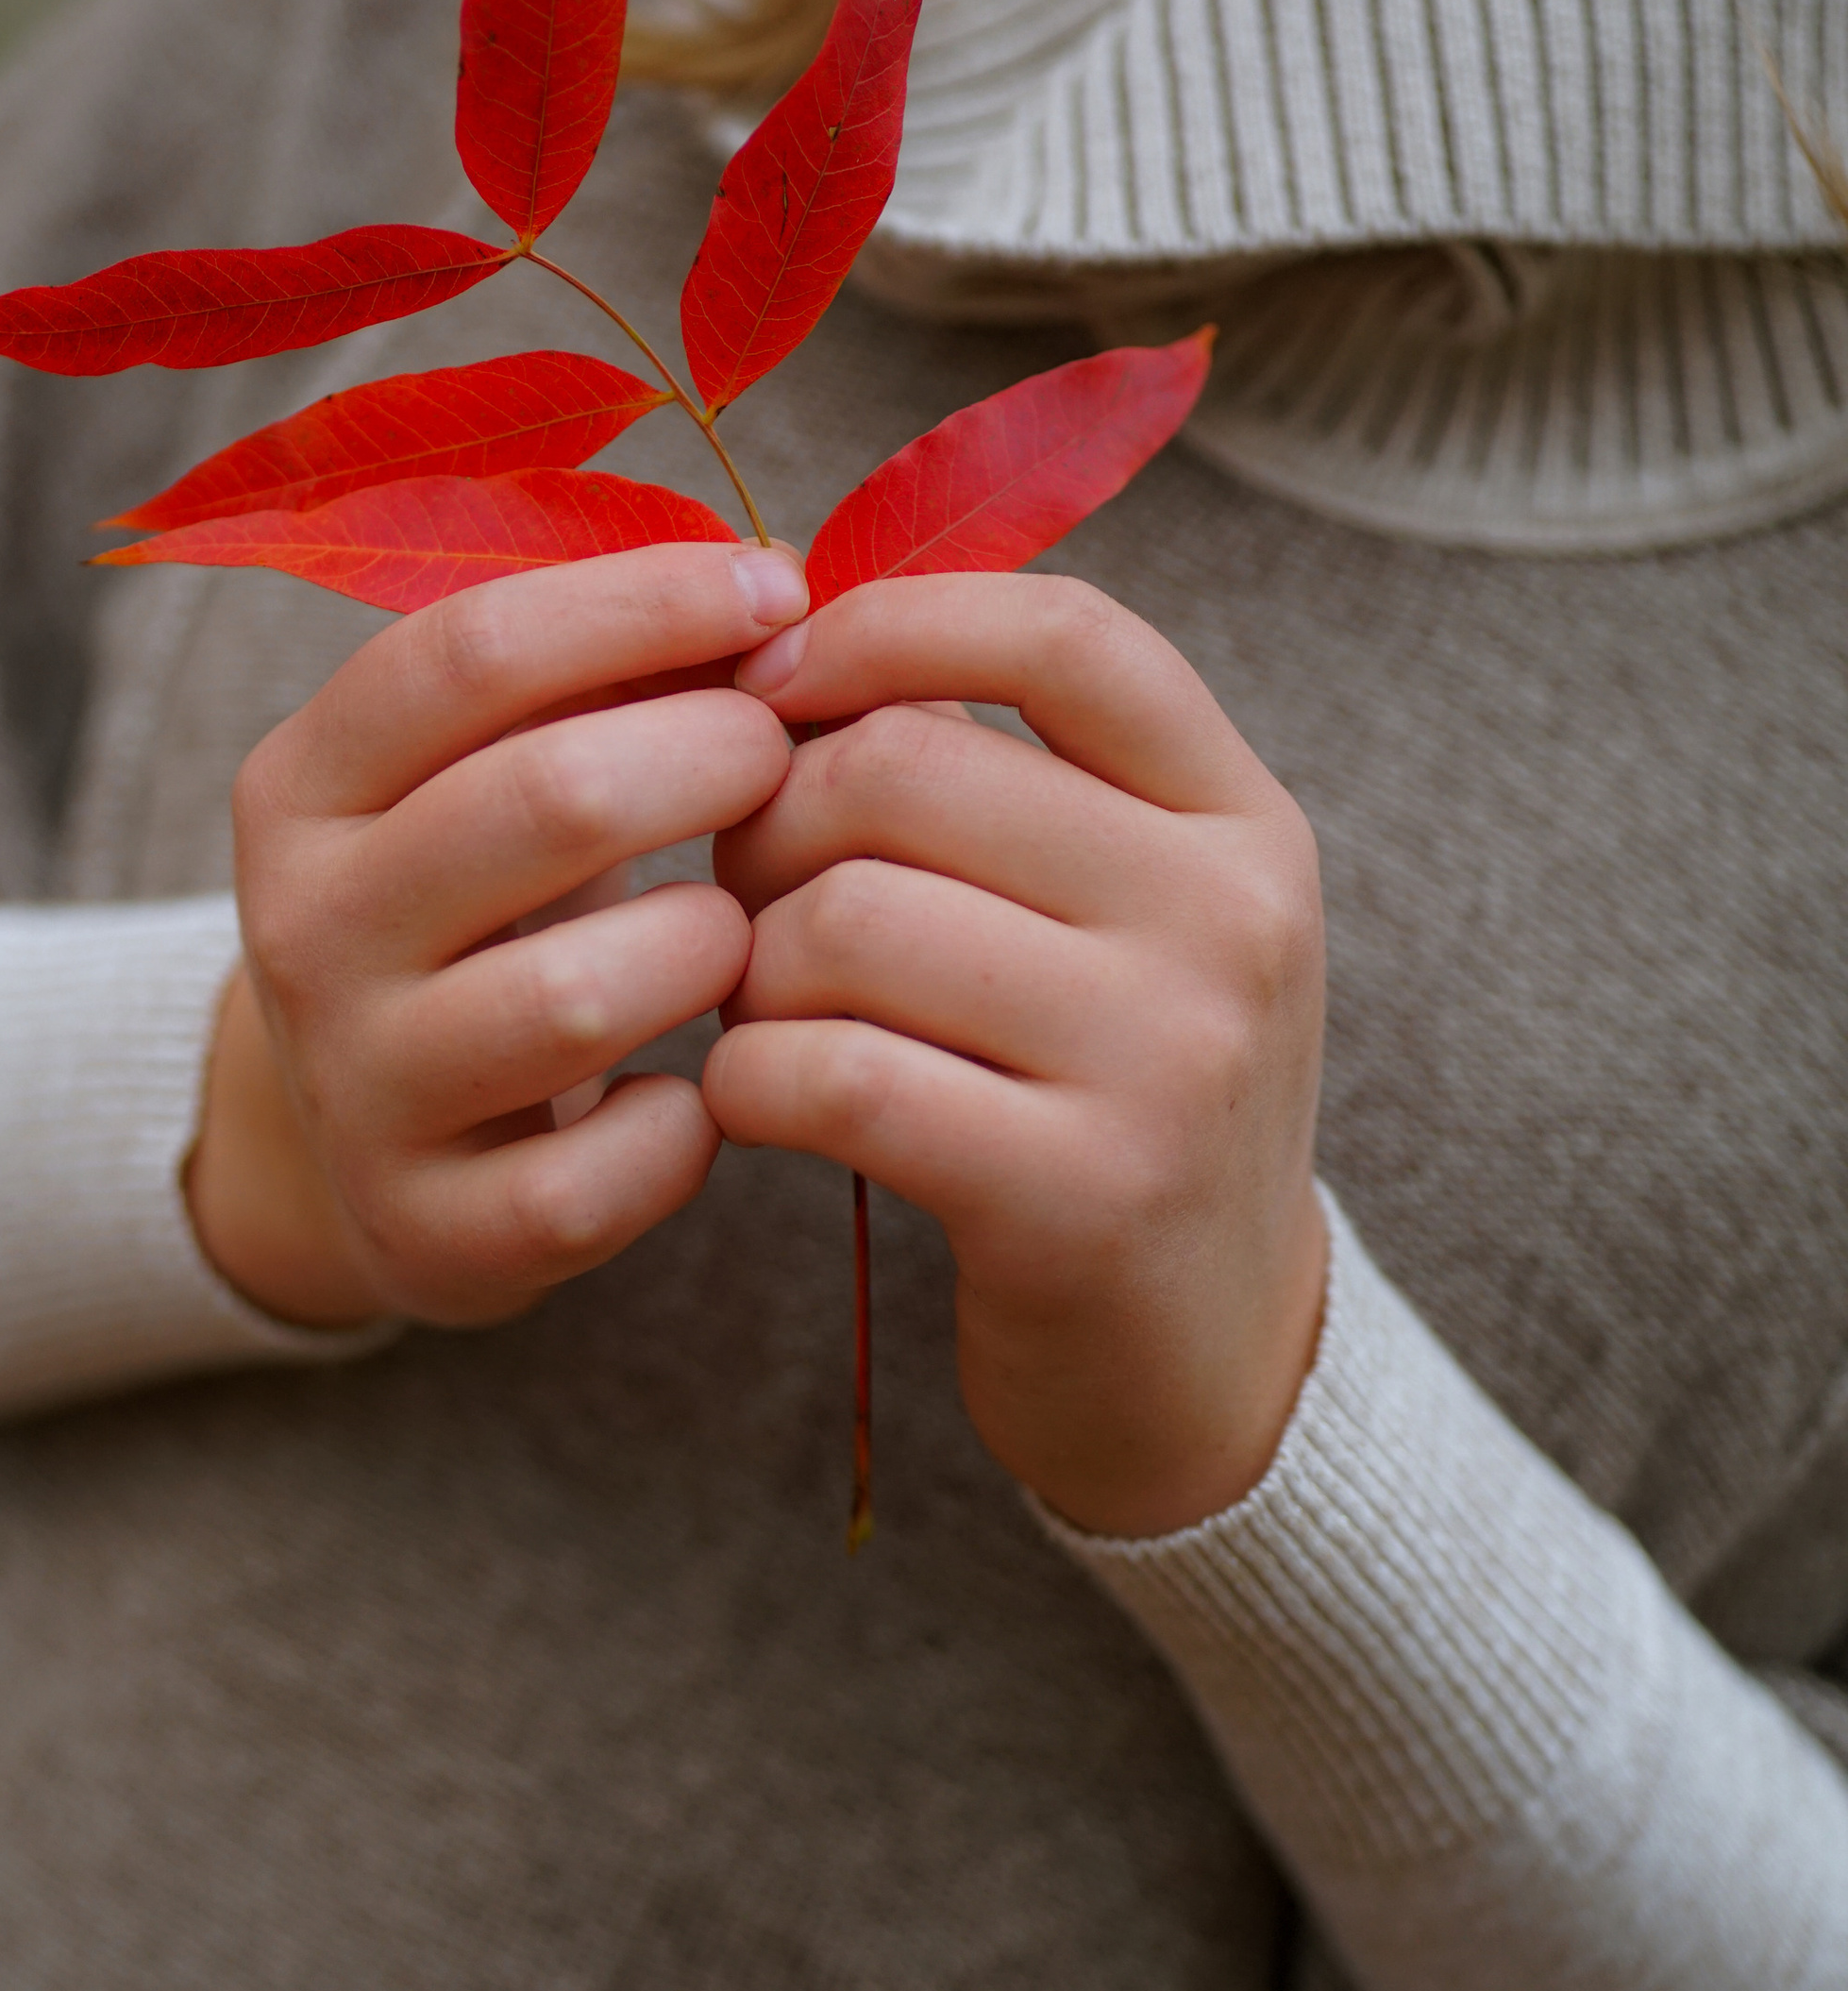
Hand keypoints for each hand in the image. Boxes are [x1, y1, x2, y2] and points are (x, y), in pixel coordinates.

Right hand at [187, 540, 807, 1329]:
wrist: (364, 1148)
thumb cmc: (480, 908)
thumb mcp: (486, 771)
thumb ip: (602, 675)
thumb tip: (780, 590)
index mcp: (301, 785)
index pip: (473, 649)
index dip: (646, 603)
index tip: (778, 589)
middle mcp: (301, 932)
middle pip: (546, 799)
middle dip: (715, 758)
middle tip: (786, 762)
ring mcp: (357, 1091)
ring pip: (580, 998)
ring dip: (713, 946)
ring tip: (741, 931)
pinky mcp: (426, 1235)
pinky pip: (599, 1180)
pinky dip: (686, 1130)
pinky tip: (699, 1090)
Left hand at [705, 574, 1327, 1536]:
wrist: (1213, 1365)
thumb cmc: (1111, 1100)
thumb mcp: (1126, 917)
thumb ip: (1000, 776)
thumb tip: (779, 641)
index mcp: (1240, 817)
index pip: (1062, 635)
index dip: (887, 626)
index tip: (778, 679)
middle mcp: (1230, 918)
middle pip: (900, 769)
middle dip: (770, 827)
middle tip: (755, 905)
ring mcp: (1169, 1058)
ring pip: (843, 920)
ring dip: (751, 969)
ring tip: (769, 1015)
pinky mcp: (1080, 1195)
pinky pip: (829, 1075)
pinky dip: (749, 1082)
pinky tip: (763, 1104)